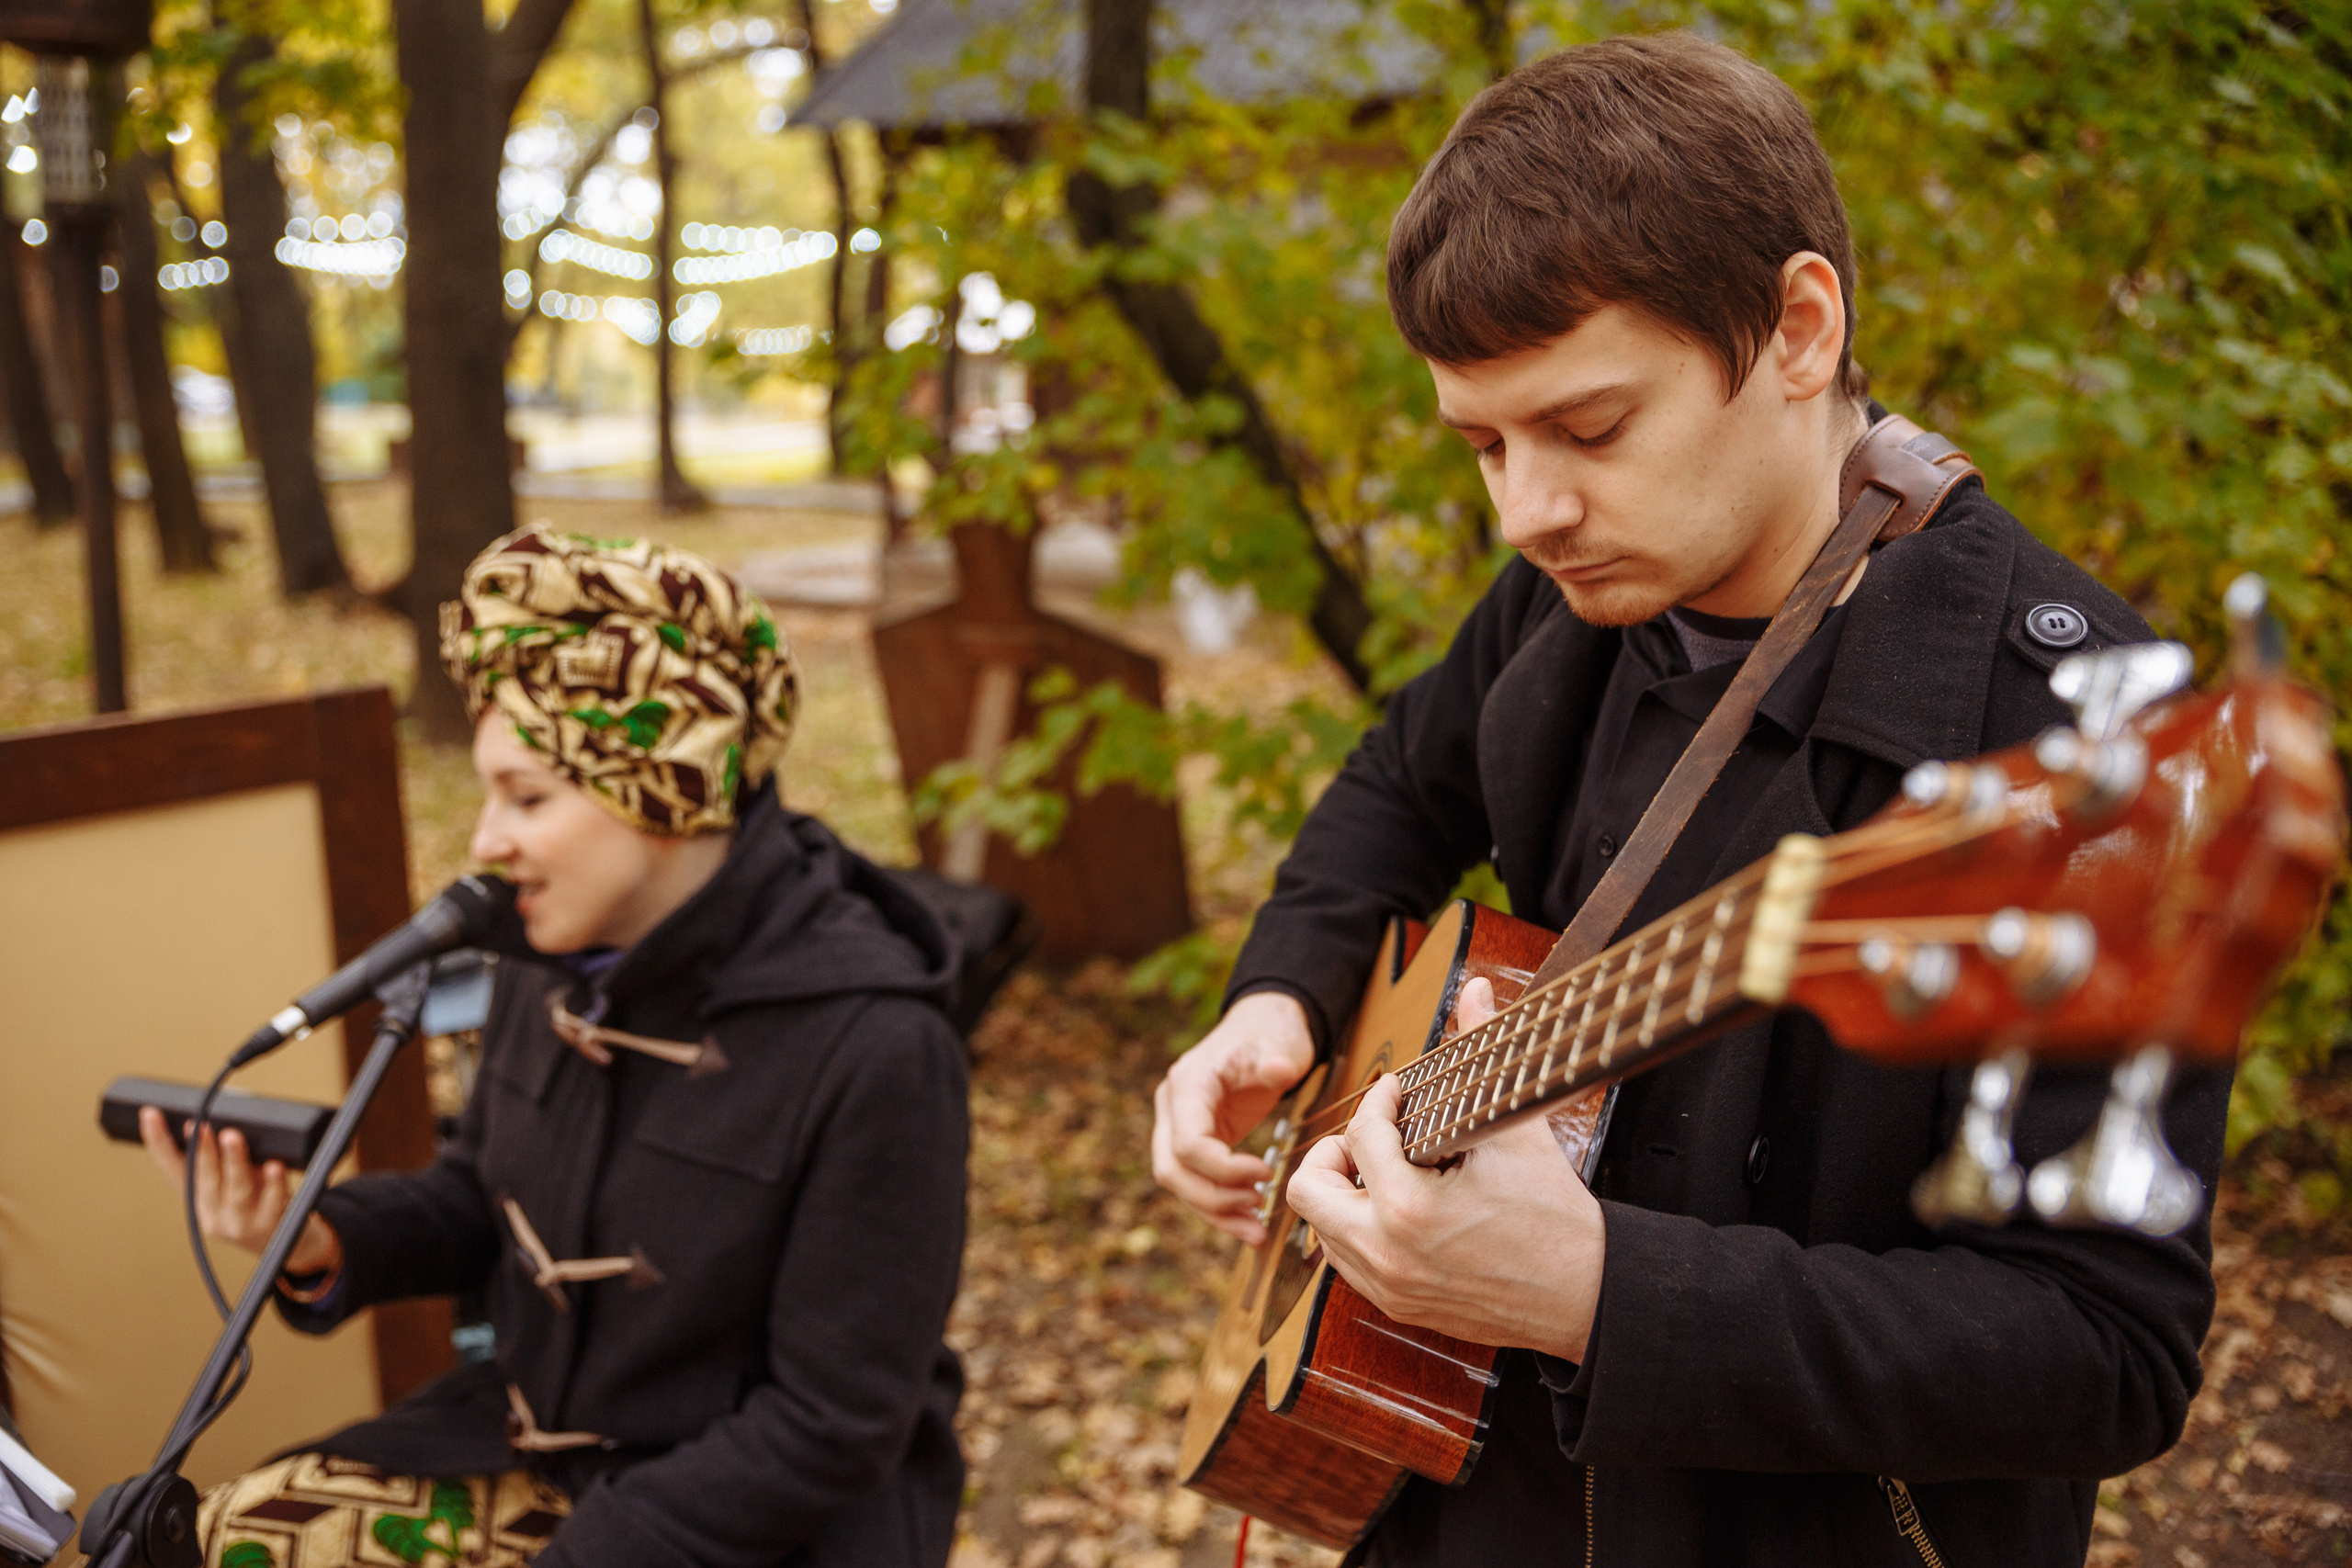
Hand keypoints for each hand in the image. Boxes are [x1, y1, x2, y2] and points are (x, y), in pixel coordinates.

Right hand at [141, 1107, 341, 1279]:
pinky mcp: (273, 1228)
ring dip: (234, 1161)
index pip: (173, 1169)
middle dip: (202, 1149)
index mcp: (200, 1200)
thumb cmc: (261, 1204)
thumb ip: (230, 1159)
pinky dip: (274, 1184)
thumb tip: (231, 1119)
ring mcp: (243, 1224)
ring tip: (232, 1137)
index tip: (149, 1114)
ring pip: (237, 1190)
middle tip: (199, 1123)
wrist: (292, 1245)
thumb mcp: (237, 1184)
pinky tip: (275, 1167)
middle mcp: (215, 1215)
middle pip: (205, 1179)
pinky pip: (274, 1203)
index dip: (159, 1143)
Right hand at [1153, 990, 1317, 1243]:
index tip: (1263, 1173)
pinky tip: (1248, 1223)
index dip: (1222, 1169)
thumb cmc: (1271, 1033)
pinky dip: (1219, 1206)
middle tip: (1259, 1209)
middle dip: (1213, 1199)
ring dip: (1215, 1213)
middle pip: (1172, 1170)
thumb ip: (1276, 1059)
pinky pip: (1196, 1182)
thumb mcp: (1280, 1042)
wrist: (1263, 1026)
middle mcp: (1173, 1106)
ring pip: (1179, 1183)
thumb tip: (1278, 1070)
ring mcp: (1179, 1125)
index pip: (1187, 1142)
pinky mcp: (1195, 1141)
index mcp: (1188, 1083)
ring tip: (1256, 1232)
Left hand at [1284, 978, 1605, 1360]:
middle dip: (1333, 1151)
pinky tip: (1396, 1208)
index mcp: (1408, 1207)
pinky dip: (1356, 1230)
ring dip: (1342, 1192)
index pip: (1361, 1134)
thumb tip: (1476, 989)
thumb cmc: (1556, 1215)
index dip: (1379, 1100)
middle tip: (1372, 1137)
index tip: (1398, 1092)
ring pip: (1320, 1231)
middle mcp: (1386, 1252)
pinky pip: (1346, 1264)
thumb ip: (1484, 1052)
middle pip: (1306, 1189)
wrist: (1587, 1294)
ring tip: (1385, 1170)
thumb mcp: (1516, 1128)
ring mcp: (1388, 1286)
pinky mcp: (1398, 1307)